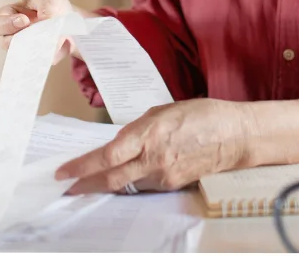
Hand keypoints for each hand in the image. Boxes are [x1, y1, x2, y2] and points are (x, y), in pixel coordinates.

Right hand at [0, 0, 80, 63]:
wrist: (70, 19)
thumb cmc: (52, 6)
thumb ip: (46, 10)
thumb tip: (48, 32)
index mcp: (8, 16)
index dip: (6, 24)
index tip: (24, 21)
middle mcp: (12, 35)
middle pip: (6, 44)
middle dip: (22, 38)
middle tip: (38, 33)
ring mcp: (24, 49)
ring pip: (23, 55)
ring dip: (38, 46)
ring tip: (53, 37)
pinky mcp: (39, 59)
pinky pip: (42, 61)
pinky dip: (52, 53)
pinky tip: (62, 44)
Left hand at [55, 99, 252, 193]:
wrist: (234, 136)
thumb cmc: (201, 116)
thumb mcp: (163, 111)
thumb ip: (138, 129)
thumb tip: (119, 142)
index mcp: (149, 134)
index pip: (107, 156)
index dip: (82, 166)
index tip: (63, 172)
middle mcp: (154, 158)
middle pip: (110, 178)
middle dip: (84, 183)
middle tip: (66, 187)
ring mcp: (163, 175)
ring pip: (124, 185)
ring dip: (103, 184)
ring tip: (85, 183)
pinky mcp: (172, 184)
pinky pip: (142, 186)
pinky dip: (127, 183)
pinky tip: (118, 179)